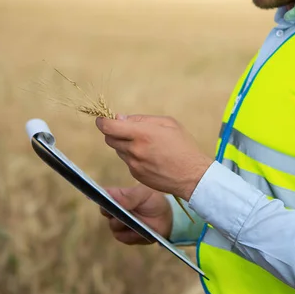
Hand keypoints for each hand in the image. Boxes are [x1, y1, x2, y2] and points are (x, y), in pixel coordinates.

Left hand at [96, 114, 211, 200]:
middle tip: (127, 130)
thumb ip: (142, 119)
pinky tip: (149, 156)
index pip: (109, 127)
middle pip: (110, 139)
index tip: (102, 119)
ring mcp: (134, 165)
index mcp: (142, 134)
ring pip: (119, 150)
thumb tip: (120, 118)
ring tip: (145, 144)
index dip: (102, 122)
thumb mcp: (168, 123)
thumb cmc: (183, 145)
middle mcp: (134, 150)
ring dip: (125, 145)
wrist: (192, 175)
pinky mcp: (136, 175)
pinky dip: (133, 156)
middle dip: (114, 132)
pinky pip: (127, 162)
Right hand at [101, 184, 172, 244]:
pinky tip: (139, 231)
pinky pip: (122, 237)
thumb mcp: (145, 194)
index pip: (104, 194)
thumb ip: (131, 196)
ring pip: (113, 225)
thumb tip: (116, 200)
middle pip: (104, 210)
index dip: (97, 195)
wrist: (166, 218)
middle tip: (123, 210)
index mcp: (119, 196)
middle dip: (112, 211)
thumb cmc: (154, 201)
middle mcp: (115, 209)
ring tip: (136, 220)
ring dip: (123, 223)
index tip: (91, 196)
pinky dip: (130, 234)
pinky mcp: (125, 236)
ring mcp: (119, 224)